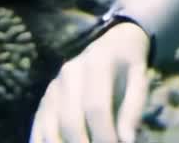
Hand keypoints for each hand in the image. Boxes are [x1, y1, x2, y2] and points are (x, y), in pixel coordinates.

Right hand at [30, 21, 150, 142]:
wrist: (111, 45)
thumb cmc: (127, 67)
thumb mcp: (140, 79)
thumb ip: (133, 109)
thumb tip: (126, 140)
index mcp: (96, 63)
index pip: (96, 107)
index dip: (105, 134)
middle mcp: (69, 74)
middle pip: (70, 121)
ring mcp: (53, 88)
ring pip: (51, 128)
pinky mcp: (44, 102)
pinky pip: (38, 130)